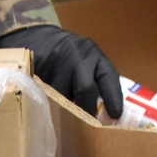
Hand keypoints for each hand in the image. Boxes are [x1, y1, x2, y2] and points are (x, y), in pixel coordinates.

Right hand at [0, 25, 122, 117]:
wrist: (40, 38)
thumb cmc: (69, 55)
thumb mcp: (87, 62)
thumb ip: (96, 78)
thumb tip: (106, 106)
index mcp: (96, 56)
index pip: (109, 76)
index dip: (113, 96)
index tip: (116, 114)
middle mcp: (81, 56)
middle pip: (87, 88)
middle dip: (88, 106)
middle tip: (89, 118)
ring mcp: (61, 62)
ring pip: (66, 93)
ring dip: (68, 102)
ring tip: (67, 98)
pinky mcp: (44, 67)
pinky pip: (50, 91)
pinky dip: (55, 97)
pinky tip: (54, 91)